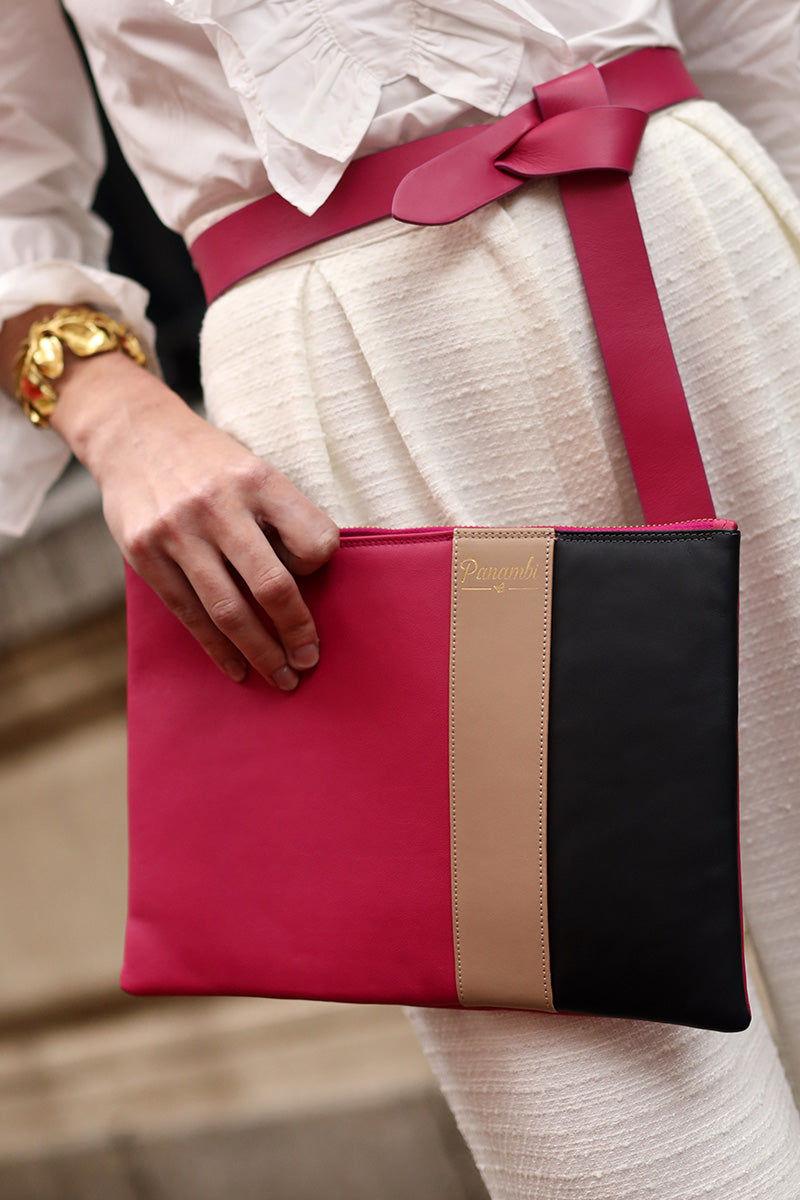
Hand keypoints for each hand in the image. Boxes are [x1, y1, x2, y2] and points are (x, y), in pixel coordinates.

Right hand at [51, 351, 338, 688]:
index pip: (314, 541)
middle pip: (272, 586)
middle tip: (309, 660)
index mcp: (259, 480)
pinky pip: (189, 613)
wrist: (133, 433)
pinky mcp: (144, 552)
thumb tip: (312, 582)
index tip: (316, 580)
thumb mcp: (253, 468)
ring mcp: (177, 530)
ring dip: (260, 652)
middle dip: (296, 632)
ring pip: (228, 610)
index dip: (321, 568)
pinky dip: (217, 648)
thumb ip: (281, 517)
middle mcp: (218, 505)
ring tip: (281, 676)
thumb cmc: (209, 462)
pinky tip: (237, 667)